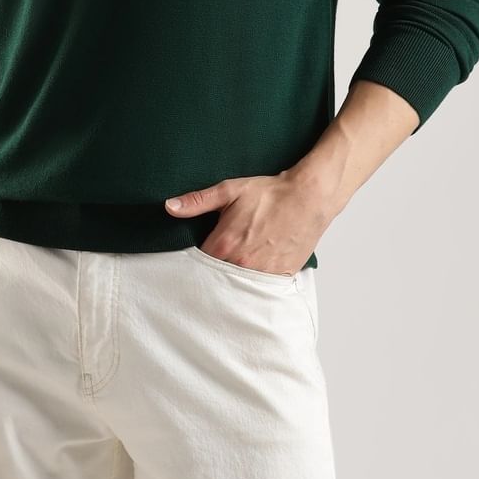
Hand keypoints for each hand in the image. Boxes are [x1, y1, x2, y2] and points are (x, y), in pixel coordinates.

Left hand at [164, 169, 331, 275]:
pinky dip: (254, 283)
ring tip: (235, 268)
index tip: (197, 258)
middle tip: (217, 263)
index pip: (198, 264)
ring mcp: (261, 272)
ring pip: (238, 285)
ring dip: (233, 279)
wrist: (309, 198)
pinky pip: (260, 288)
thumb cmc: (270, 193)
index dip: (195, 261)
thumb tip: (170, 207)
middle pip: (217, 277)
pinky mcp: (279, 276)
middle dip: (214, 272)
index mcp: (224, 244)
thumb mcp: (230, 191)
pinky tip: (253, 272)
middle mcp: (241, 263)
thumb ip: (198, 201)